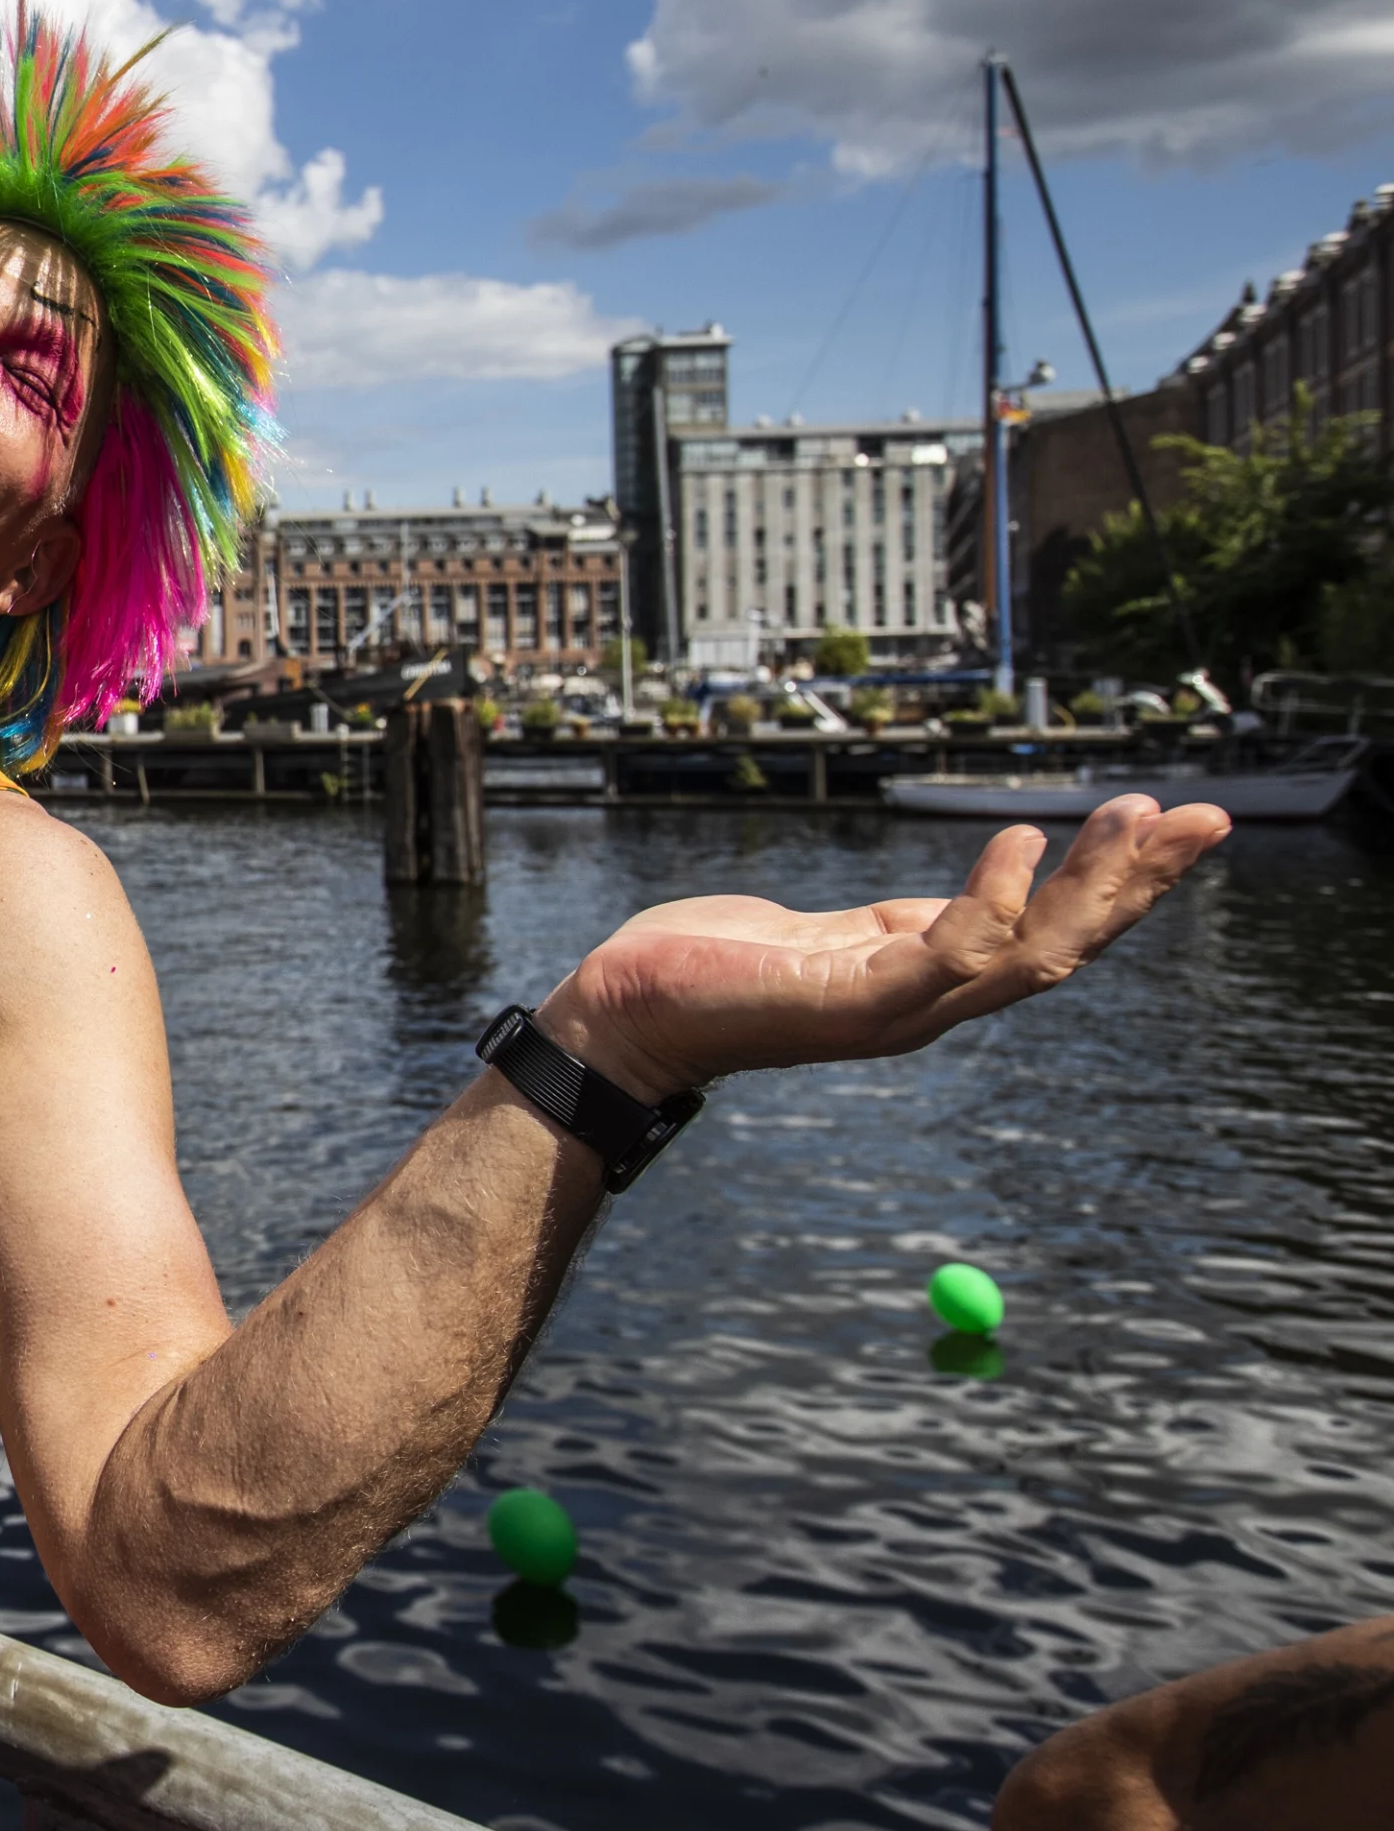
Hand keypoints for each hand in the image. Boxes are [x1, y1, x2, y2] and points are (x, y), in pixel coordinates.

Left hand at [545, 797, 1228, 1097]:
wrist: (626, 1011)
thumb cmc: (721, 966)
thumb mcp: (846, 932)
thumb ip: (919, 923)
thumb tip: (995, 886)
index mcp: (933, 981)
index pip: (1054, 935)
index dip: (1121, 886)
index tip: (1173, 821)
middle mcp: (930, 1004)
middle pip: (1067, 947)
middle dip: (1140, 884)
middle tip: (1205, 819)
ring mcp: (894, 1009)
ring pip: (1027, 956)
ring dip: (1091, 889)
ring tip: (1133, 819)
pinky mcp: (847, 1003)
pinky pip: (945, 958)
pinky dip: (991, 903)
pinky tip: (1018, 843)